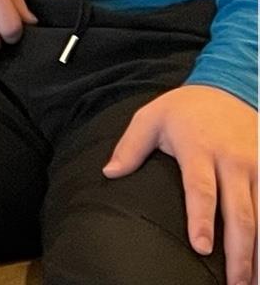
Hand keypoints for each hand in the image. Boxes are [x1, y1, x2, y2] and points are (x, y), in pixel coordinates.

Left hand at [105, 84, 256, 284]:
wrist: (228, 88)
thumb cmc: (183, 109)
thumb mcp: (150, 117)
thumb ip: (130, 147)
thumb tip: (109, 173)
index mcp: (199, 149)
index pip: (201, 189)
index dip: (202, 219)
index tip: (202, 248)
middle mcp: (232, 161)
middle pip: (240, 212)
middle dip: (240, 252)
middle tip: (236, 284)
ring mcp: (257, 167)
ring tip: (254, 281)